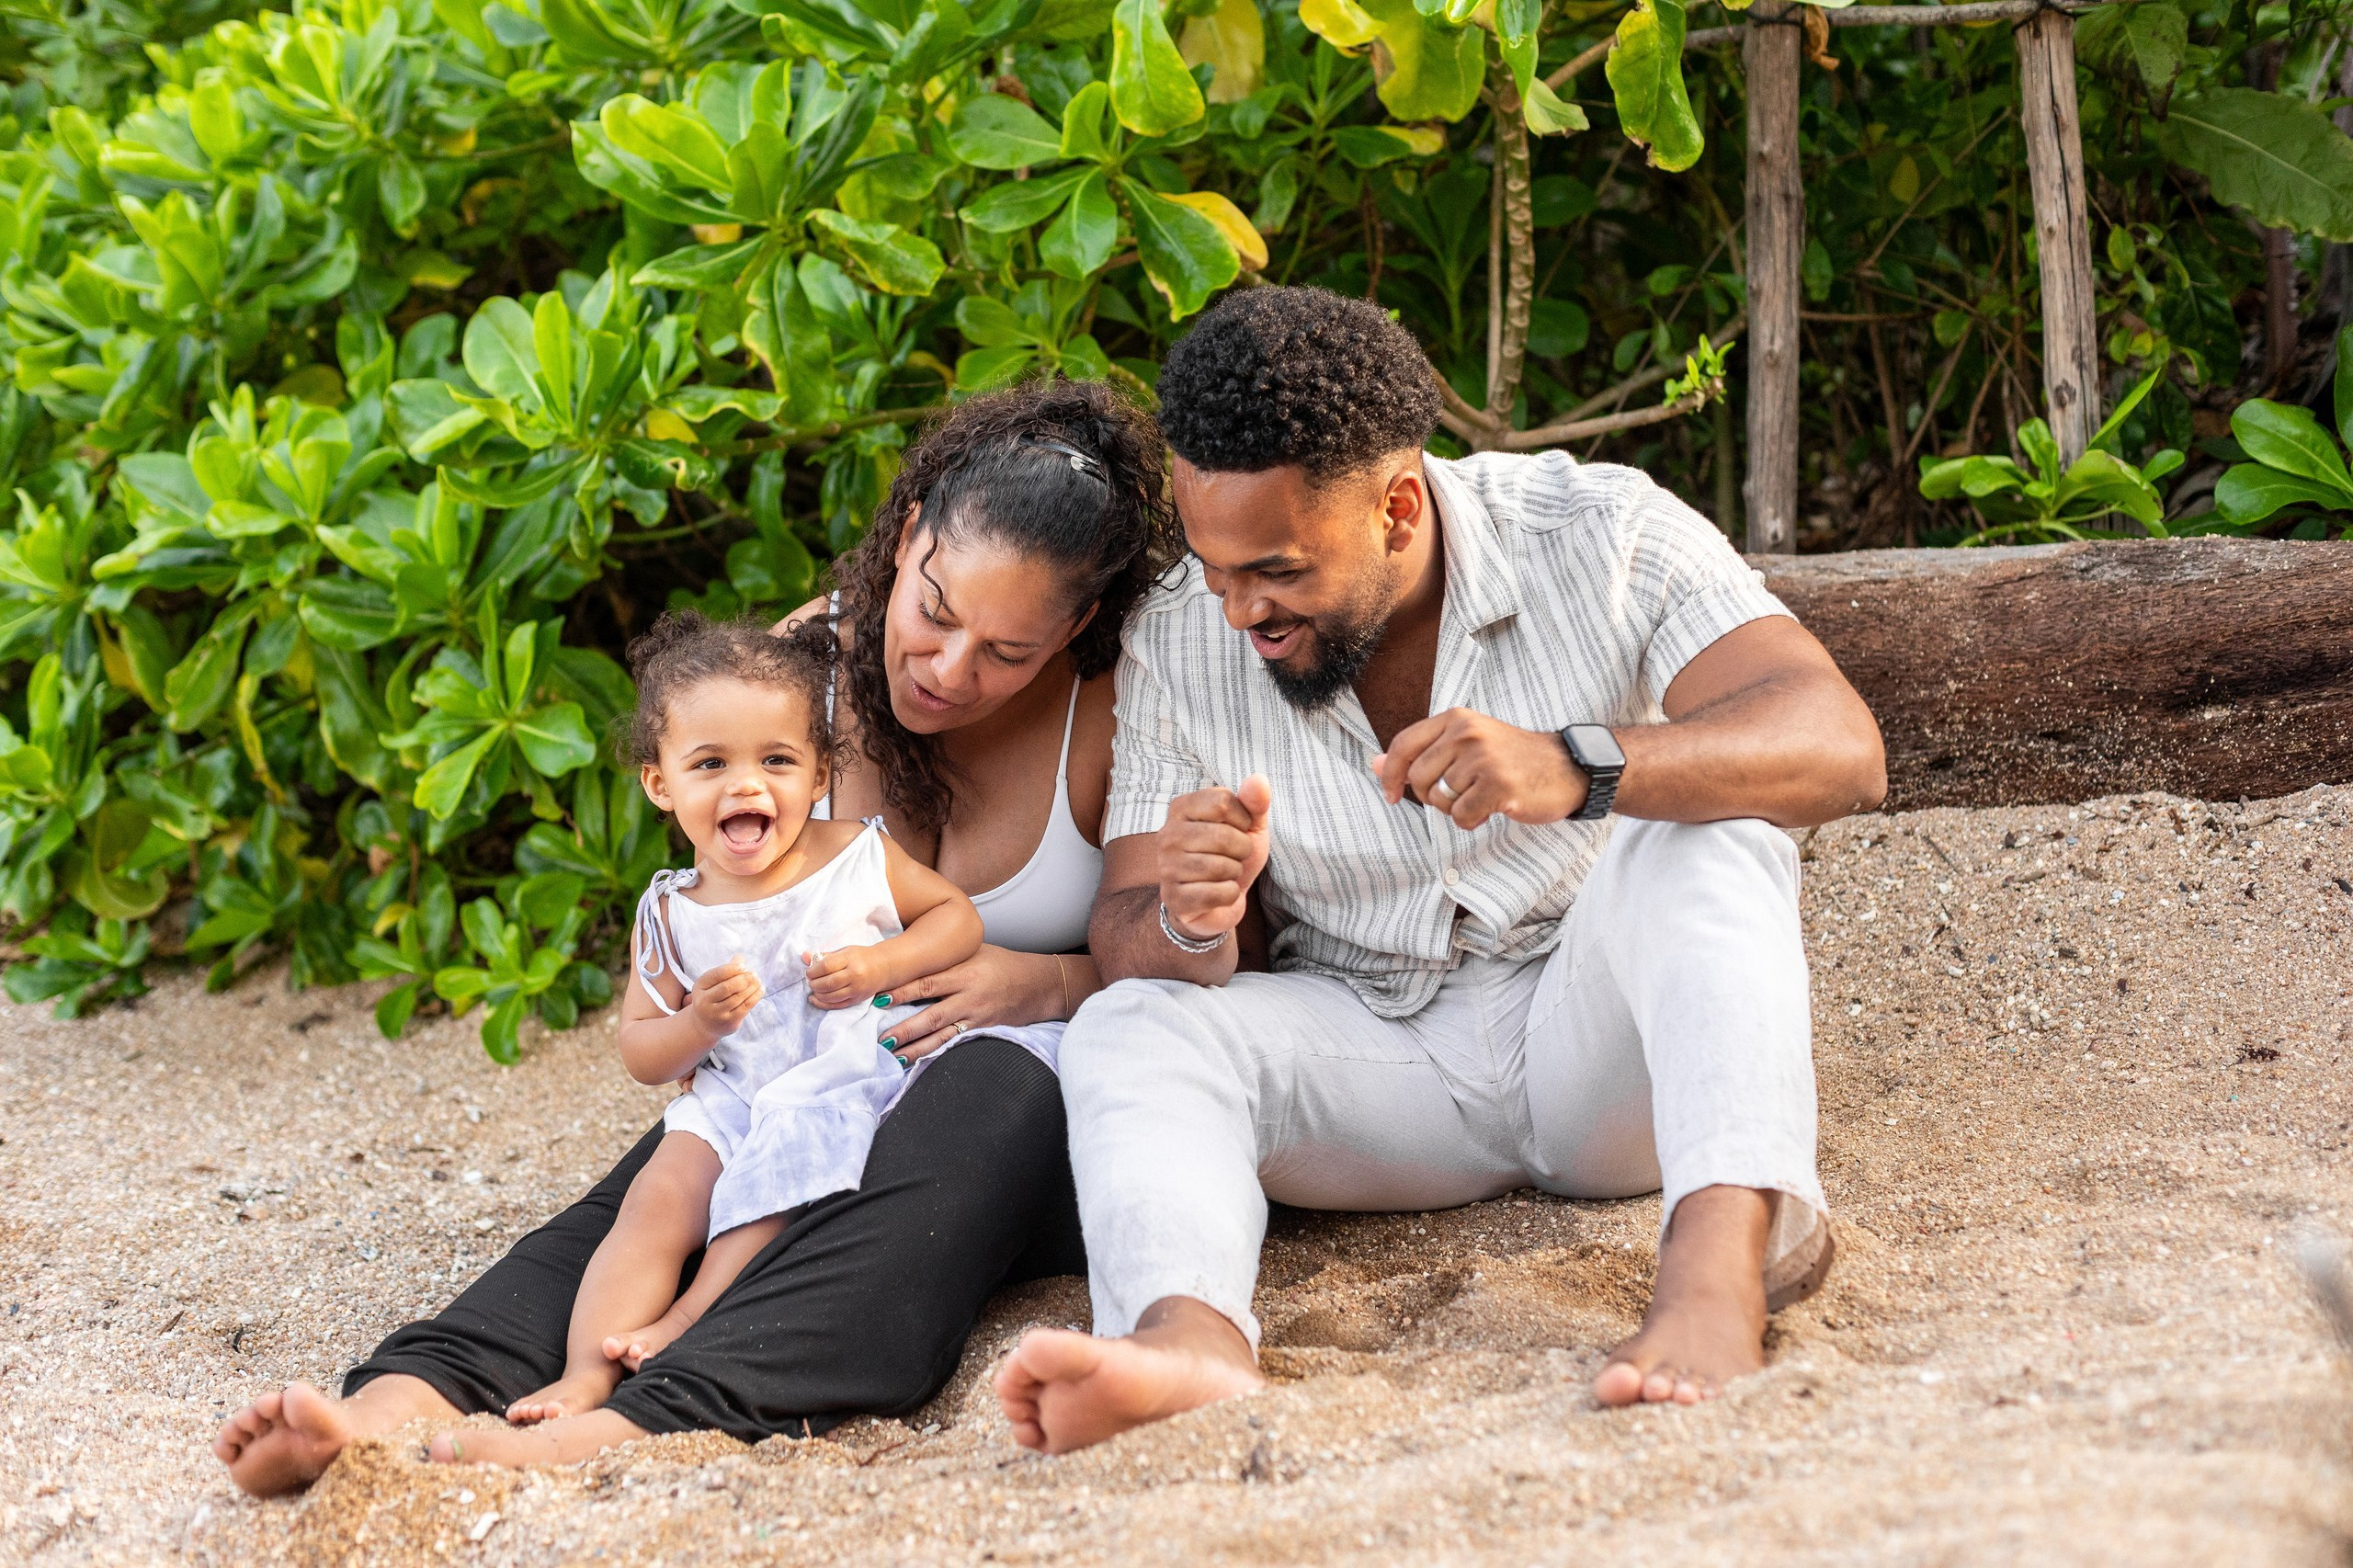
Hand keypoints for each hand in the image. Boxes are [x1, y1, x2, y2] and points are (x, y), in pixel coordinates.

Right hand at [687, 957, 762, 1039]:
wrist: (705, 1024)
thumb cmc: (712, 996)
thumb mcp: (713, 982)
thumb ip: (726, 970)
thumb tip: (740, 957)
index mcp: (699, 987)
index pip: (716, 975)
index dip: (731, 969)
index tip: (743, 966)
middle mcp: (704, 1002)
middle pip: (727, 988)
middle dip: (743, 979)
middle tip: (753, 973)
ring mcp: (716, 1014)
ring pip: (738, 998)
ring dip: (751, 987)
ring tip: (758, 980)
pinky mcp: (728, 1022)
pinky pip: (745, 1007)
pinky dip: (755, 996)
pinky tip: (760, 989)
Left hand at [804, 945, 884, 1008]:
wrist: (883, 967)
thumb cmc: (860, 957)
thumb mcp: (844, 952)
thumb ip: (824, 955)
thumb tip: (804, 956)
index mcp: (850, 959)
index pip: (826, 966)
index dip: (813, 971)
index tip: (809, 972)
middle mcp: (855, 975)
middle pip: (827, 983)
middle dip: (814, 983)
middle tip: (810, 981)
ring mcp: (856, 989)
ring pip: (830, 996)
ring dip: (817, 993)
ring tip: (814, 988)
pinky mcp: (857, 999)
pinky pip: (836, 1005)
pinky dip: (822, 1004)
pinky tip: (815, 999)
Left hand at [882, 946, 1065, 1062]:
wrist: (1039, 985)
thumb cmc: (1003, 963)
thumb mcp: (975, 951)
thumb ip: (945, 956)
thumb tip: (907, 954)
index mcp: (965, 972)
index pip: (928, 981)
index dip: (903, 991)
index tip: (879, 998)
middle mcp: (970, 996)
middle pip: (932, 1014)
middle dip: (905, 1028)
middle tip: (881, 1038)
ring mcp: (977, 1017)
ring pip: (942, 1035)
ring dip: (916, 1047)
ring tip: (893, 1055)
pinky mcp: (983, 1030)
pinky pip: (955, 1043)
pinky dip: (935, 1052)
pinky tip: (917, 1059)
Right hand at [1157, 775, 1271, 941]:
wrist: (1217, 902)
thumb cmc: (1231, 855)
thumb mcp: (1248, 826)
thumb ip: (1254, 802)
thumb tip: (1259, 779)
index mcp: (1181, 808)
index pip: (1223, 801)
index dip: (1242, 820)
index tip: (1237, 830)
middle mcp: (1167, 835)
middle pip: (1223, 836)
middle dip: (1241, 850)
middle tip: (1233, 856)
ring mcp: (1166, 868)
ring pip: (1222, 867)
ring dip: (1235, 873)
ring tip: (1224, 873)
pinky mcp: (1174, 898)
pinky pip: (1219, 893)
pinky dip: (1230, 894)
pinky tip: (1218, 893)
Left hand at [1371, 709, 1586, 829]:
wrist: (1567, 768)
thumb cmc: (1513, 759)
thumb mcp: (1466, 745)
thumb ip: (1421, 753)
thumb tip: (1373, 764)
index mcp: (1456, 719)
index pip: (1403, 745)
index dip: (1390, 774)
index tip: (1390, 794)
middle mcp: (1467, 732)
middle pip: (1419, 779)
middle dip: (1434, 796)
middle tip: (1462, 794)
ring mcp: (1483, 757)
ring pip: (1441, 800)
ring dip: (1458, 809)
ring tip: (1483, 796)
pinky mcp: (1498, 784)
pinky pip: (1461, 816)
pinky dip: (1473, 820)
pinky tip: (1493, 807)